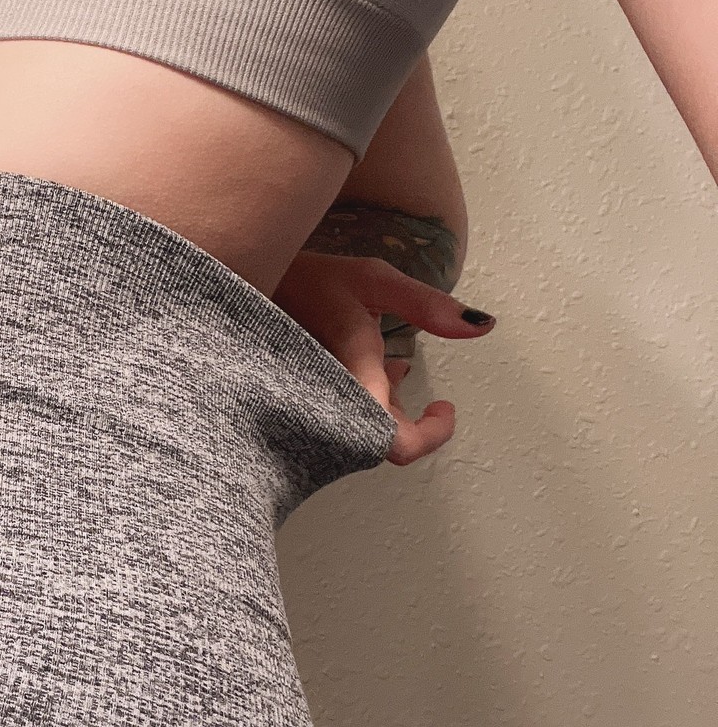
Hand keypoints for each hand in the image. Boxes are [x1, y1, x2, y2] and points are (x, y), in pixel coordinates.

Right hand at [271, 250, 497, 465]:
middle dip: (412, 422)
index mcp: (352, 374)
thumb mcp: (373, 280)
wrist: (243, 284)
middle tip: (432, 401)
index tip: (444, 407)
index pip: (395, 441)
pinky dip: (369, 401)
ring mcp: (315, 407)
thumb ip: (428, 306)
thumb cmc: (306, 280)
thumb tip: (483, 326)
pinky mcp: (306, 403)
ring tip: (397, 368)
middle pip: (378, 446)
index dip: (429, 437)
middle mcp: (331, 401)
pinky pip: (345, 418)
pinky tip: (371, 370)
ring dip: (389, 408)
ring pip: (363, 432)